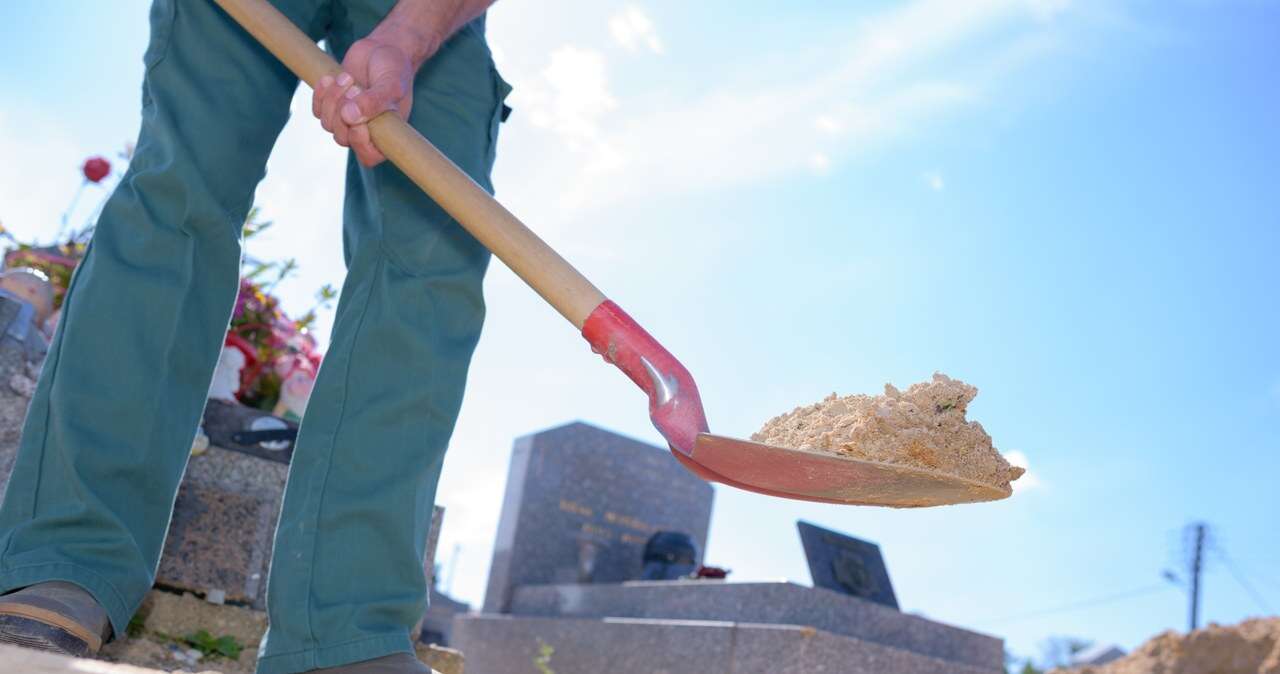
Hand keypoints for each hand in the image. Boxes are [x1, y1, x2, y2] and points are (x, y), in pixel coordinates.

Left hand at [313, 26, 425, 166]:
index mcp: (386, 134)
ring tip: (347, 77)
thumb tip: (349, 117)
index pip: (368, 156)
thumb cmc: (395, 69)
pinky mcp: (332, 106)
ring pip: (328, 124)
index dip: (359, 142)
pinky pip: (317, 110)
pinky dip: (320, 94)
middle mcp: (366, 131)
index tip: (360, 119)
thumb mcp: (391, 85)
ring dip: (332, 99)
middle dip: (343, 113)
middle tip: (355, 87)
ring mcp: (347, 120)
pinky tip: (330, 78)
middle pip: (343, 139)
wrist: (383, 48)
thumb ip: (374, 102)